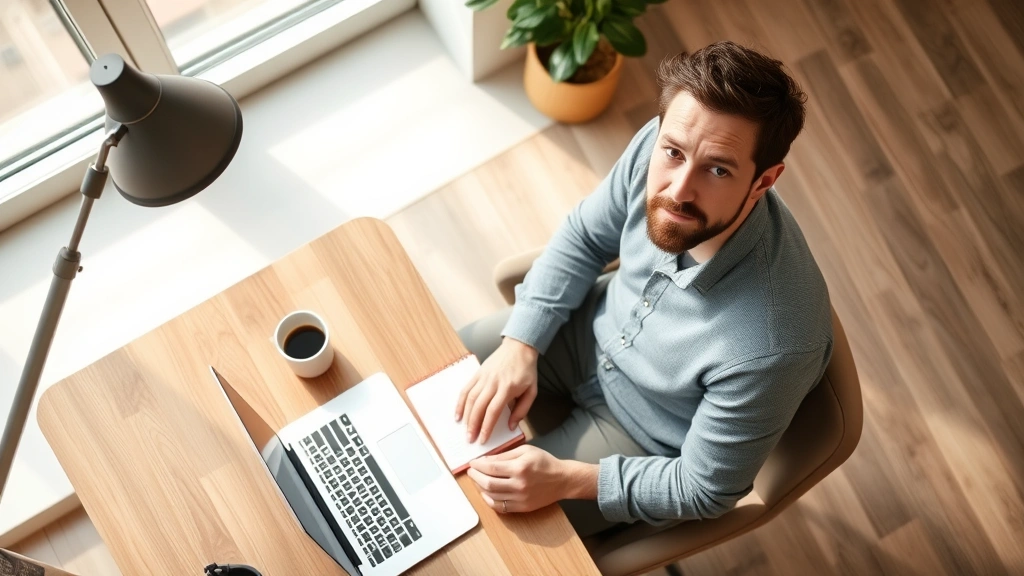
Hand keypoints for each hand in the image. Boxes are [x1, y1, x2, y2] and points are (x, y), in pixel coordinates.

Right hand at [455, 337, 538, 443]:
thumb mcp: (532, 391)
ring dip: (465, 416)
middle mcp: (492, 383)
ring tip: (464, 430)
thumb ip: (522, 410)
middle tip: (470, 439)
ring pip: (470, 399)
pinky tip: (458, 414)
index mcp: (507, 388)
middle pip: (479, 407)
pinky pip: (466, 389)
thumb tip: (510, 426)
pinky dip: (460, 403)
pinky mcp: (477, 373)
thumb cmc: (526, 371)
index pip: (493, 411)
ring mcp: (483, 377)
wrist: (519, 348)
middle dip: (473, 425)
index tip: (483, 440)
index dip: (486, 427)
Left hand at [467, 445, 597, 513]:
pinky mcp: (522, 507)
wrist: (562, 480)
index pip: (491, 467)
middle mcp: (519, 485)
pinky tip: (486, 493)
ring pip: (491, 496)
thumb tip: (485, 460)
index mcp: (520, 468)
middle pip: (488, 483)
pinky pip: (500, 507)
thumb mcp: (525, 451)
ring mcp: (520, 498)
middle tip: (471, 471)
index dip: (478, 465)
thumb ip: (505, 455)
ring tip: (477, 480)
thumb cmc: (544, 462)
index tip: (472, 463)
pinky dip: (489, 500)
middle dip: (475, 476)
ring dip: (480, 488)